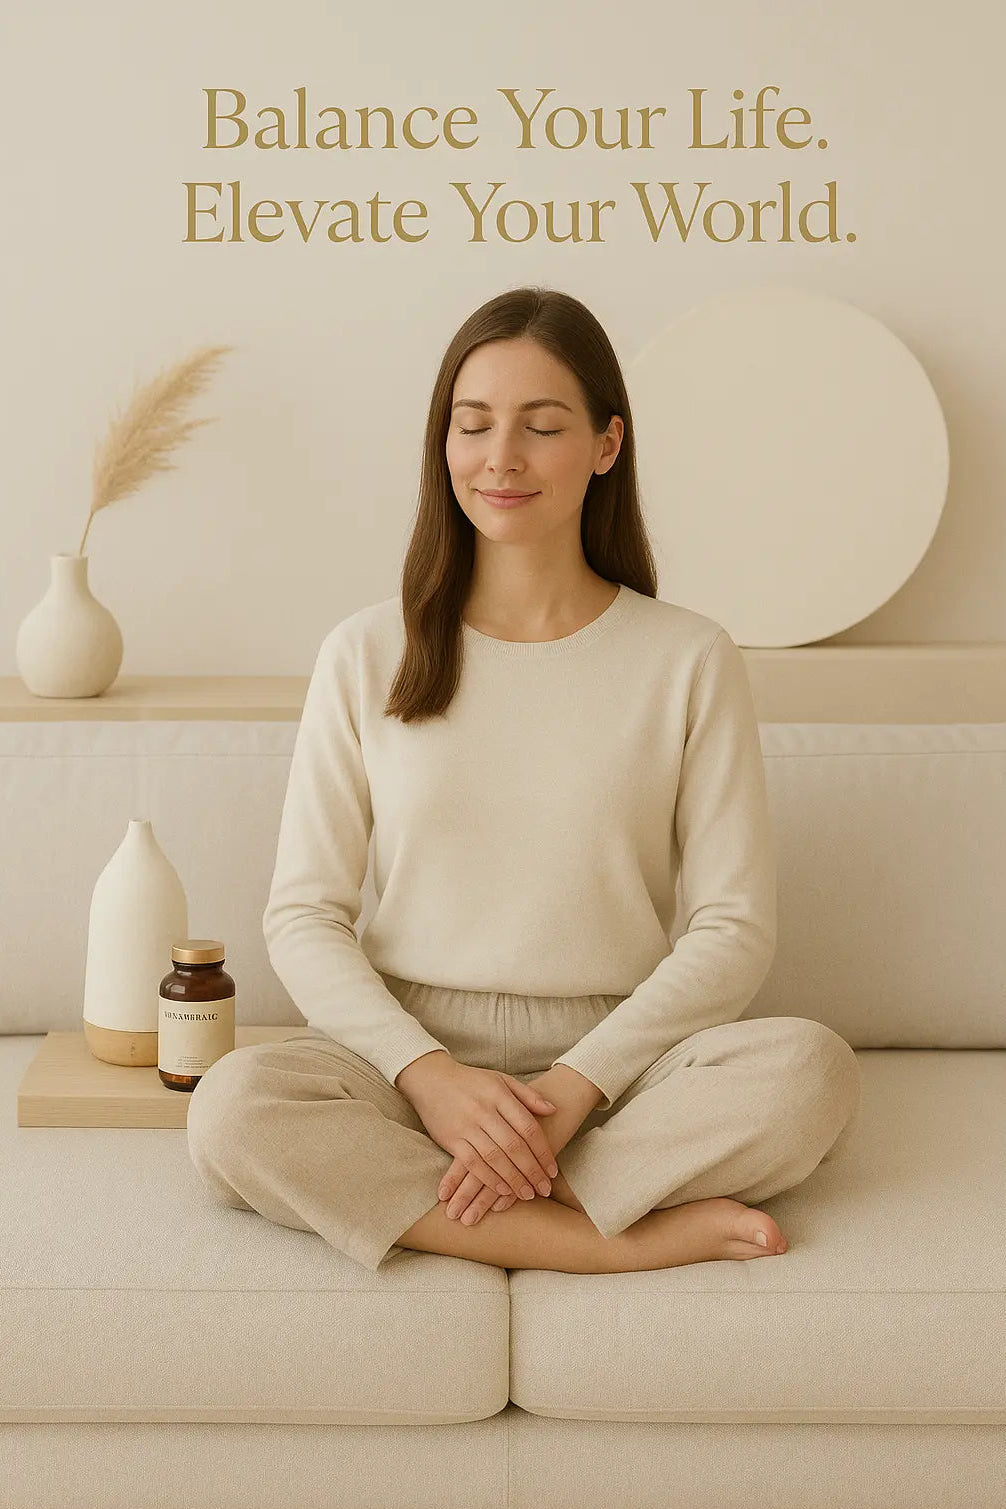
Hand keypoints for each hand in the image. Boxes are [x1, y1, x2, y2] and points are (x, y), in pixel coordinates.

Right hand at [438, 1069, 595, 1224]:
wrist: (431, 1078)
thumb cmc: (471, 1080)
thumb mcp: (501, 1080)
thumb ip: (528, 1095)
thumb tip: (553, 1109)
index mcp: (500, 1095)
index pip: (528, 1127)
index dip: (542, 1151)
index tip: (552, 1171)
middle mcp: (484, 1111)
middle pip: (514, 1146)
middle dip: (532, 1171)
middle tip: (544, 1189)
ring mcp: (467, 1126)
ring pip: (495, 1158)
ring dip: (513, 1179)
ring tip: (527, 1195)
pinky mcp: (451, 1139)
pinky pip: (473, 1164)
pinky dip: (488, 1179)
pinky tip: (501, 1191)